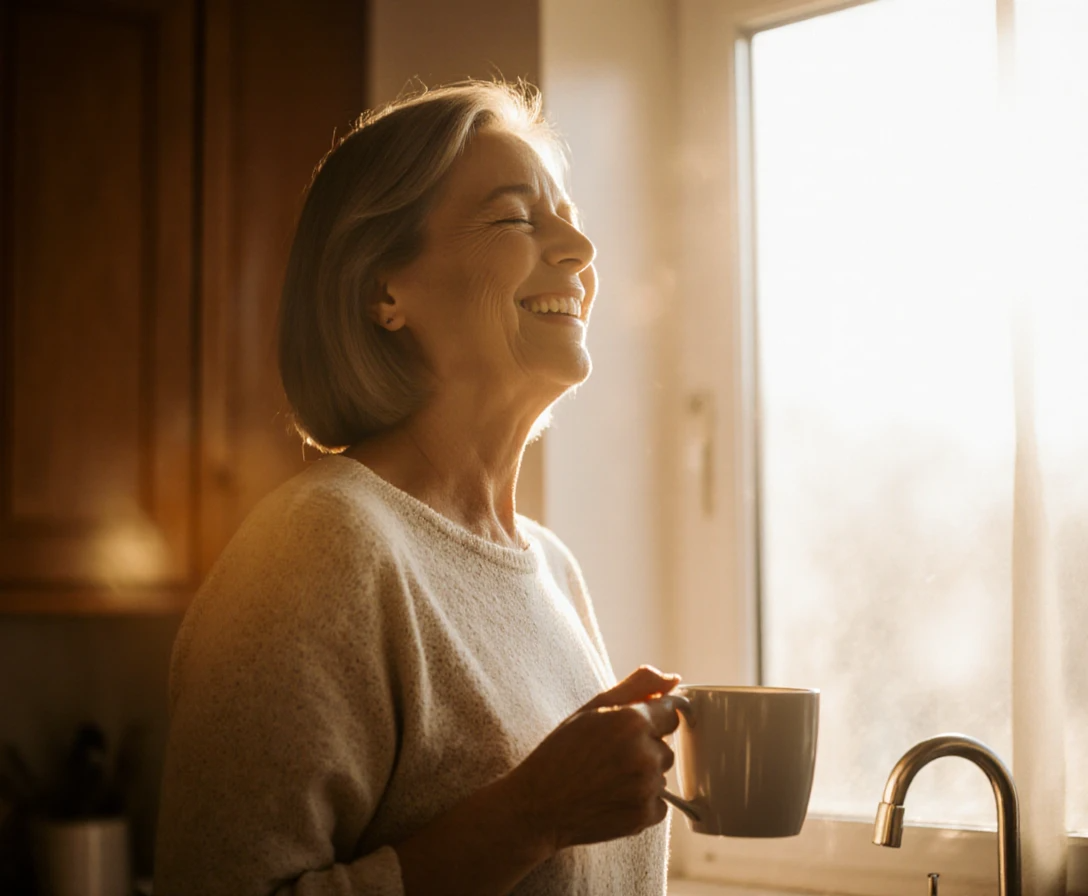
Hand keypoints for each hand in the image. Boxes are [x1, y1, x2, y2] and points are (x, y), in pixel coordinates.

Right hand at [504, 666, 683, 853]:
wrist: (538, 805)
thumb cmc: (561, 752)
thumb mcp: (592, 708)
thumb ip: (637, 686)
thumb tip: (672, 679)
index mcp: (633, 721)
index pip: (673, 713)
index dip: (651, 719)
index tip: (630, 730)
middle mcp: (645, 753)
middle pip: (666, 747)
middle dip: (644, 749)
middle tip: (608, 756)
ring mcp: (646, 787)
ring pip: (660, 775)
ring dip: (643, 776)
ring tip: (607, 779)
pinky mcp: (645, 815)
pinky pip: (659, 804)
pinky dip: (641, 803)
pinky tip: (612, 798)